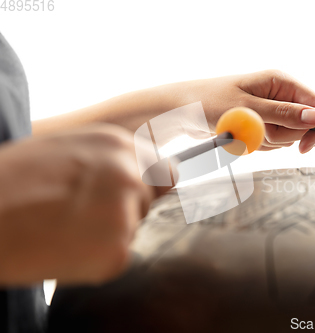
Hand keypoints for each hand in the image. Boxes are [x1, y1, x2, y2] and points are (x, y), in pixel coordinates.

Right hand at [0, 125, 168, 285]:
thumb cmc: (12, 181)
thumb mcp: (67, 149)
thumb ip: (109, 158)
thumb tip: (146, 172)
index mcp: (119, 144)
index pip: (163, 170)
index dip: (147, 185)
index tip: (131, 195)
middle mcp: (130, 174)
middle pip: (149, 200)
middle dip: (127, 209)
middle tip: (81, 214)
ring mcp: (125, 212)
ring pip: (133, 229)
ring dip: (109, 234)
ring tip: (63, 229)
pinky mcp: (116, 252)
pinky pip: (117, 258)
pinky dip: (96, 260)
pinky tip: (62, 248)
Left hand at [33, 70, 314, 153]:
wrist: (180, 112)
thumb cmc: (209, 103)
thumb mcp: (248, 110)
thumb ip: (284, 115)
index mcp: (280, 82)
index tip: (303, 147)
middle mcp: (277, 94)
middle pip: (302, 125)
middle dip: (282, 136)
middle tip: (257, 134)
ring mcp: (268, 110)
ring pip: (286, 137)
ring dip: (266, 142)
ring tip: (242, 133)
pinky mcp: (258, 123)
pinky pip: (269, 141)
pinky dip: (257, 145)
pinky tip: (239, 137)